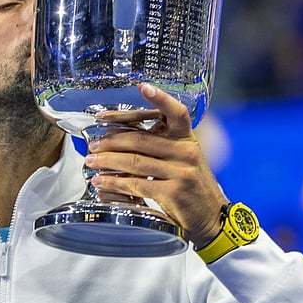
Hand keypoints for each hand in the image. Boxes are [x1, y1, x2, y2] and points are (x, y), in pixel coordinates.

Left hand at [86, 83, 227, 246]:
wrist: (212, 216)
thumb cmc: (192, 186)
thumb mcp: (185, 159)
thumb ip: (162, 146)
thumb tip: (121, 136)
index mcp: (188, 140)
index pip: (177, 113)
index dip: (161, 98)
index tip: (143, 87)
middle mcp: (185, 153)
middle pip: (141, 139)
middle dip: (111, 141)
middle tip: (94, 144)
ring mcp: (180, 173)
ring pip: (134, 162)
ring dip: (107, 162)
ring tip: (91, 162)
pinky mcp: (172, 193)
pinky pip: (136, 184)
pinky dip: (114, 183)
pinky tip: (102, 182)